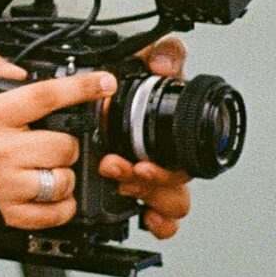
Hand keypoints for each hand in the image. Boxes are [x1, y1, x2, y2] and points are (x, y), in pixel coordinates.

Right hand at [0, 64, 116, 231]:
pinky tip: (53, 196)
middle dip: (67, 143)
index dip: (80, 87)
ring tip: (49, 169)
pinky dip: (62, 206)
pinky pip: (53, 213)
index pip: (46, 96)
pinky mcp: (9, 212)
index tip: (103, 82)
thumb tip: (19, 71)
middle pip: (63, 144)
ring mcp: (8, 184)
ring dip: (63, 174)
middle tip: (54, 142)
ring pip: (62, 179)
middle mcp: (3, 149)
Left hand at [100, 34, 193, 239]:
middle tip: (118, 168)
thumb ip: (163, 53)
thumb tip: (164, 66)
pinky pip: (162, 217)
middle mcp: (166, 154)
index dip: (172, 164)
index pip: (187, 152)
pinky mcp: (137, 191)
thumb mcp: (143, 58)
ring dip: (150, 196)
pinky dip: (161, 223)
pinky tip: (148, 219)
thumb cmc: (121, 83)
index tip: (144, 164)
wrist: (88, 97)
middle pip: (178, 181)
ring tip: (120, 183)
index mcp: (168, 129)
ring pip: (172, 200)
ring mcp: (153, 174)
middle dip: (149, 180)